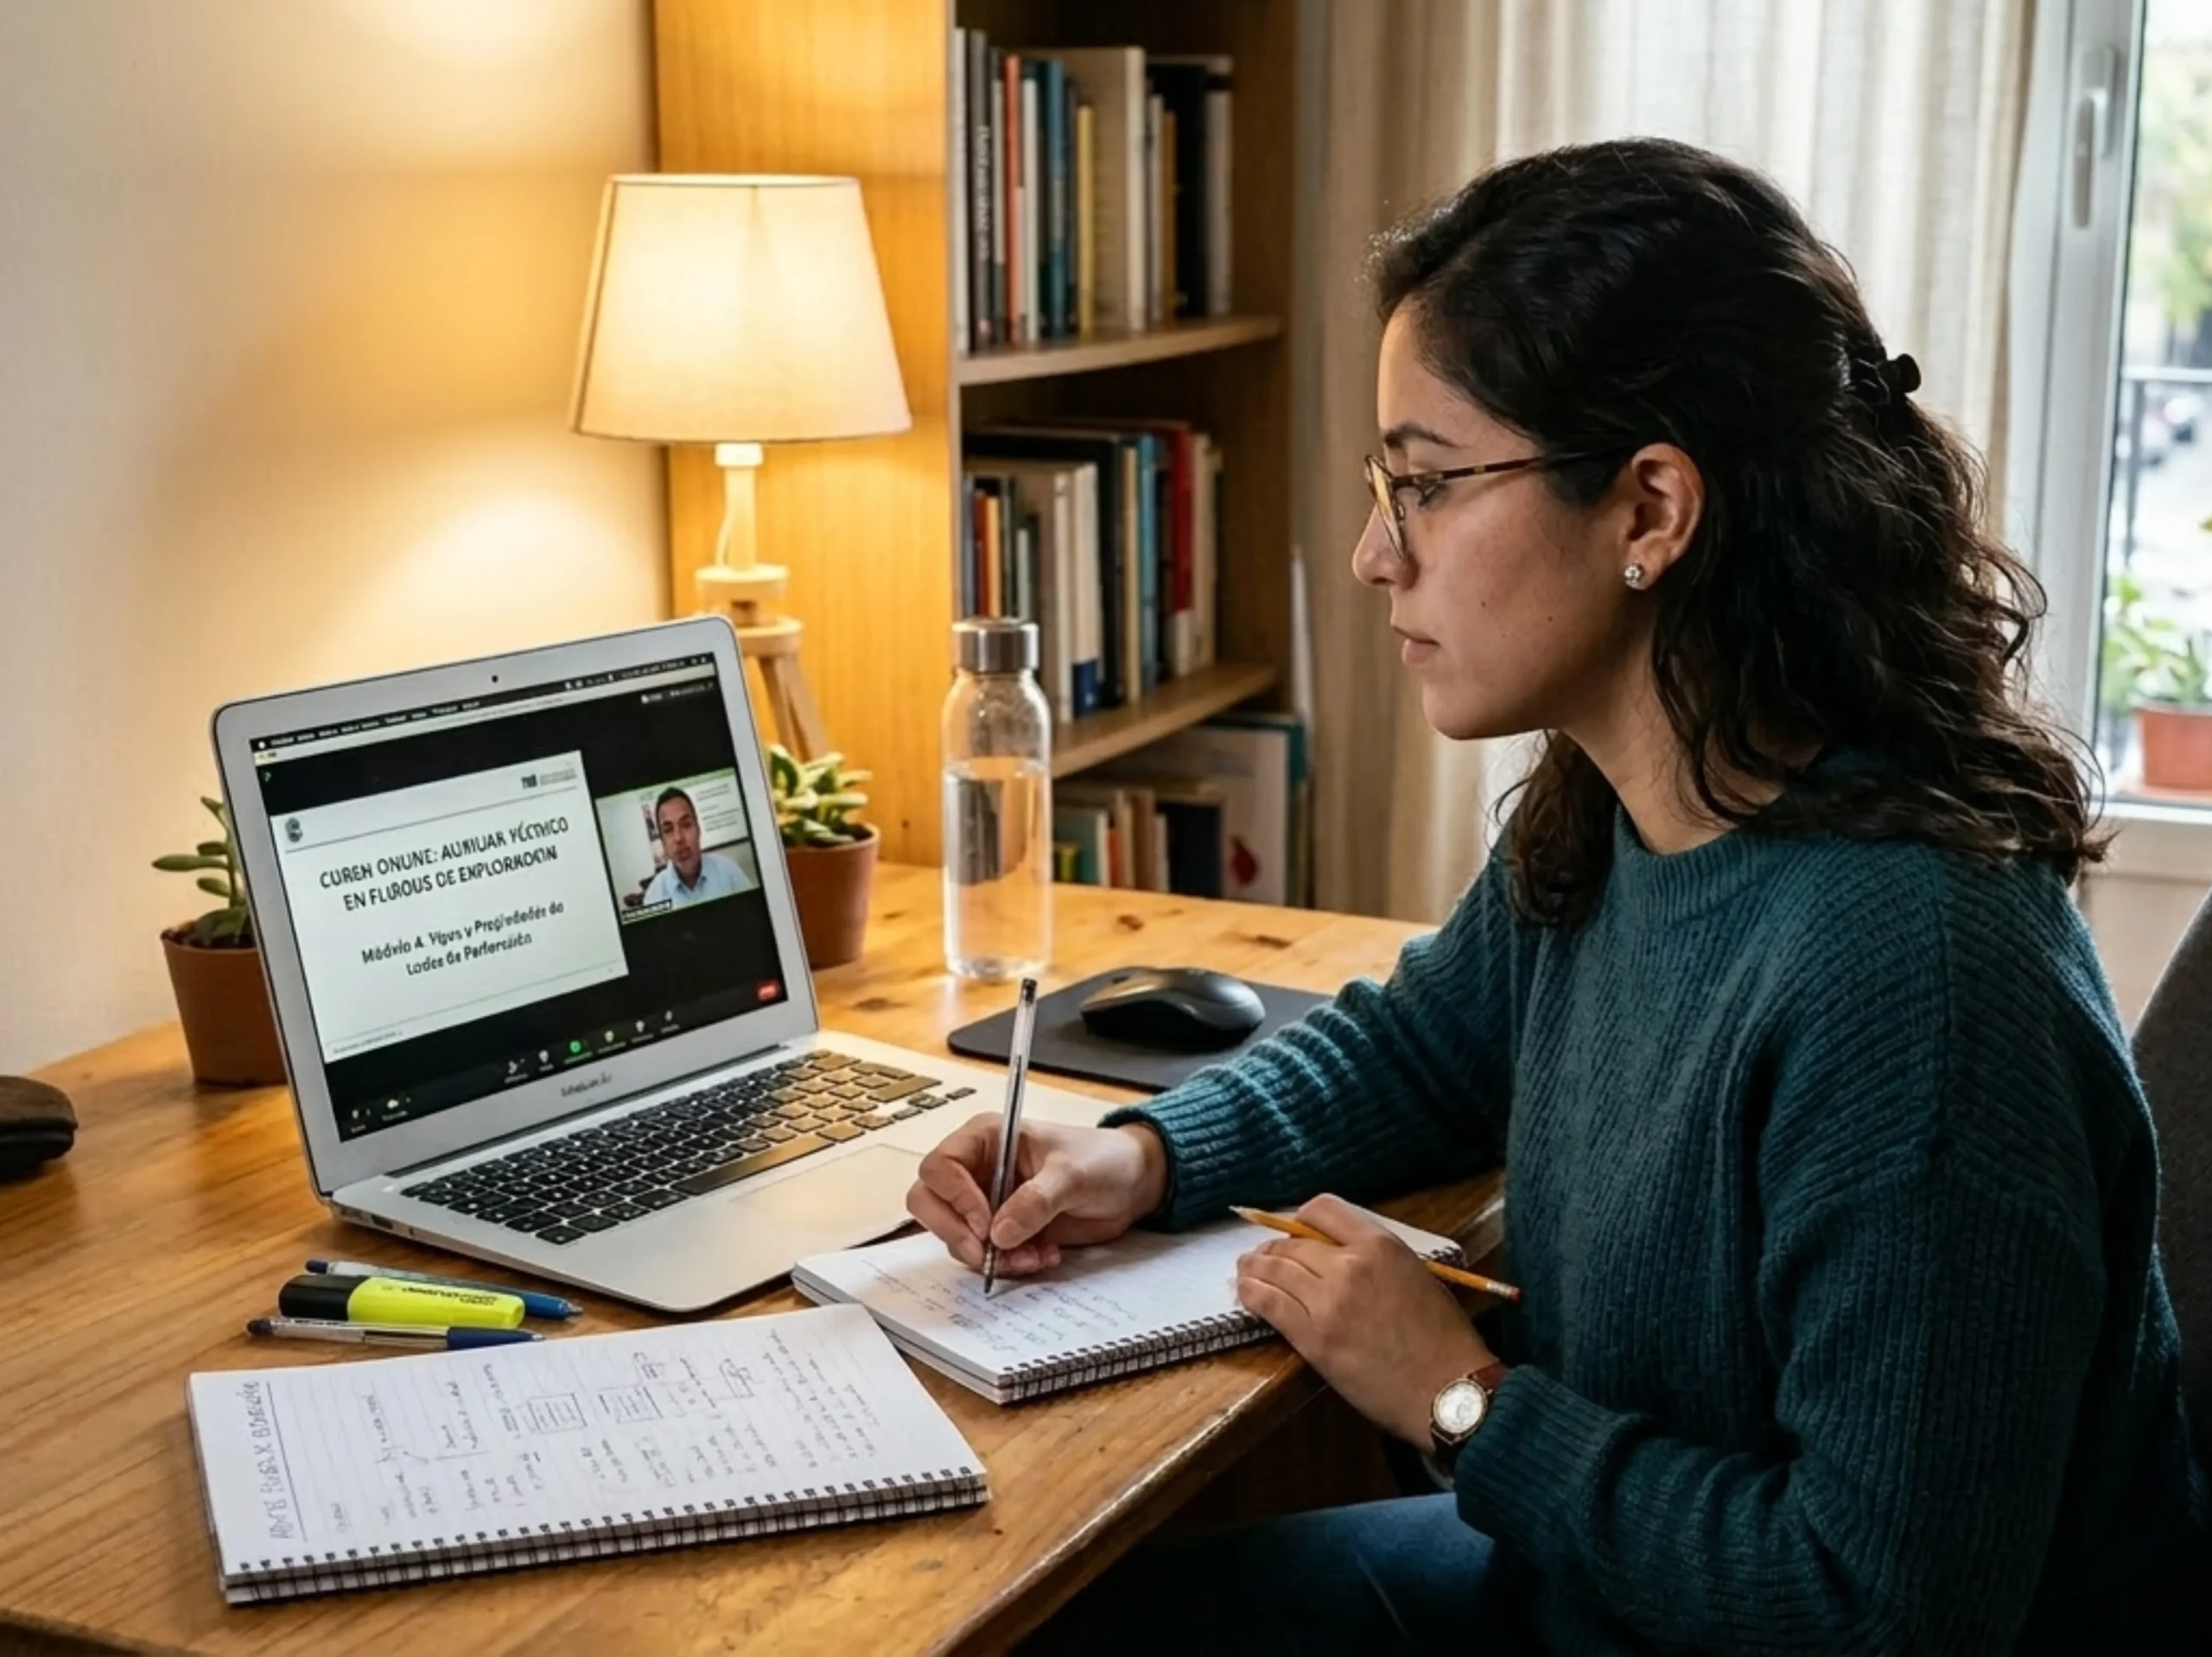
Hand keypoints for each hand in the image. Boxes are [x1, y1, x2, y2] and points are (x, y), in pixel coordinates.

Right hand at [907, 1116, 1168, 1276]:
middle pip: (929, 1203)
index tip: (986, 1223)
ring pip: (956, 1236)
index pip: (939, 1167)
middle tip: (986, 1254)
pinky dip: (1008, 1264)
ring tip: (1032, 1256)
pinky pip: (984, 1255)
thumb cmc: (1102, 1159)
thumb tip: (1001, 1232)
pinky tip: (1042, 1256)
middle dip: (955, 1233)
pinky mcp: (1002, 1231)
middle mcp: (977, 1170)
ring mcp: (986, 1203)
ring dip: (988, 1256)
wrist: (1131, 1184)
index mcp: (986, 1138)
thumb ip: (1036, 1200)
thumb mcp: (1072, 1174)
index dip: (954, 1198)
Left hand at [1236, 1193, 1495, 1445]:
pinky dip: (1252, 1295)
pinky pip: (1269, 1305)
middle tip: (1261, 1256)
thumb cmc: (1443, 1339)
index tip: (1292, 1230)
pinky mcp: (1313, 1338)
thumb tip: (1340, 1255)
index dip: (1300, 1218)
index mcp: (1380, 1245)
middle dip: (1272, 1248)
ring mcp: (1327, 1301)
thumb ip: (1377, 1259)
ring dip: (1254, 1268)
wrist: (1447, 1390)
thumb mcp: (1418, 1276)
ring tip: (1245, 1271)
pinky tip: (1245, 1293)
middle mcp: (1349, 1265)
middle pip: (1292, 1244)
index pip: (1323, 1209)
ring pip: (1274, 1270)